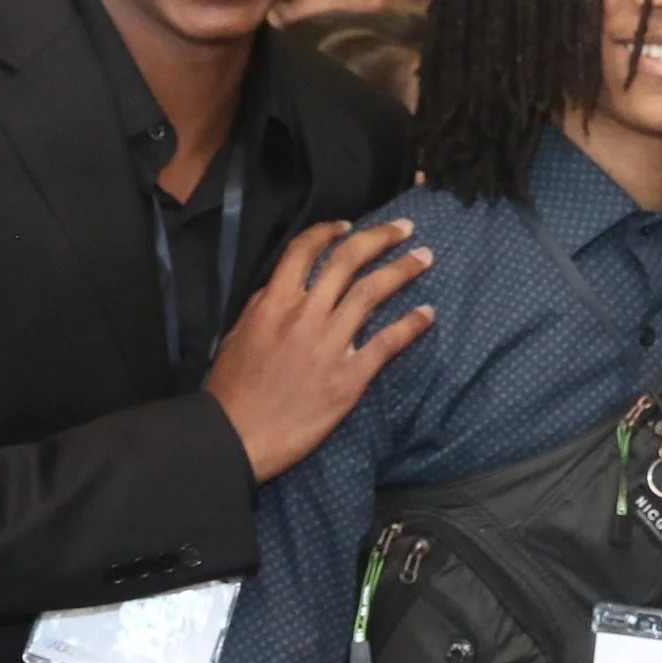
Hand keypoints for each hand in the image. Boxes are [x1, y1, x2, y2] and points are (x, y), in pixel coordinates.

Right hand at [206, 218, 434, 481]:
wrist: (237, 437)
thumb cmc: (233, 390)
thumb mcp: (237, 336)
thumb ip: (262, 306)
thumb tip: (282, 285)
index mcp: (273, 304)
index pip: (304, 251)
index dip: (329, 232)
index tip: (350, 225)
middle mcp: (304, 316)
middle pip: (348, 262)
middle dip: (380, 239)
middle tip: (405, 229)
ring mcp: (329, 346)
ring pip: (371, 294)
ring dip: (402, 271)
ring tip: (425, 258)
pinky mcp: (349, 378)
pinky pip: (386, 343)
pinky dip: (411, 324)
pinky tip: (428, 313)